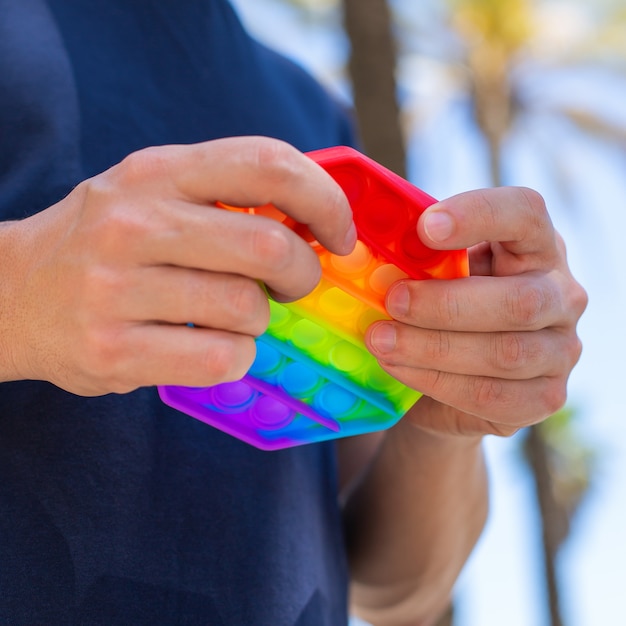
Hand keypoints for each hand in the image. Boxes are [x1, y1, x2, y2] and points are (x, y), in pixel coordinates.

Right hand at [2, 137, 354, 394]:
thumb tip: (314, 214)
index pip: (266, 163)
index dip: (324, 199)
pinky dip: (236, 358)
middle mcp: (134, 223)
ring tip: (236, 318)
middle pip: (269, 247)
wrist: (10, 294)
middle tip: (293, 285)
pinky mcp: (111, 350)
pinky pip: (222, 360)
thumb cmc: (103, 243)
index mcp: (156, 172)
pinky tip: (213, 349)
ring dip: (261, 321)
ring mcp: (116, 288)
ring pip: (247, 309)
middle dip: (302, 274)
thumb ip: (223, 194)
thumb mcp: (153, 193)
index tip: (338, 234)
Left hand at [365, 187, 586, 436]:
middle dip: (445, 304)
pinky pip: (491, 395)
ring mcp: (560, 350)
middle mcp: (562, 295)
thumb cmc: (442, 304)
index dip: (478, 215)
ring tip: (380, 340)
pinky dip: (436, 382)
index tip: (425, 227)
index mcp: (536, 245)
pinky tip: (396, 367)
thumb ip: (420, 255)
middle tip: (392, 300)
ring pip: (505, 354)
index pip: (526, 214)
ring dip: (431, 348)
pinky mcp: (543, 398)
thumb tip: (375, 244)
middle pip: (519, 301)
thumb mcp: (437, 270)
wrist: (453, 371)